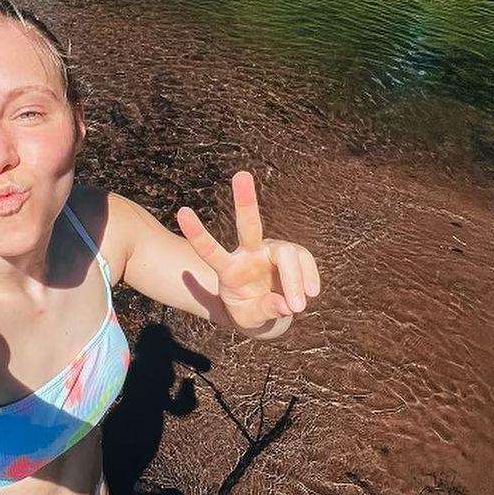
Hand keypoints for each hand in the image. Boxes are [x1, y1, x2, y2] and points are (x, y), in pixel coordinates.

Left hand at [176, 171, 319, 334]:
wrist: (269, 310)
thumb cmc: (249, 311)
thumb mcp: (249, 320)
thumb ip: (263, 311)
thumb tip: (285, 304)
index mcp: (229, 269)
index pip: (211, 251)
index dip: (198, 233)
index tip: (182, 212)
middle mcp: (249, 252)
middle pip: (249, 224)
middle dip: (245, 200)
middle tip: (241, 175)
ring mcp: (271, 251)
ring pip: (287, 254)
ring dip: (295, 280)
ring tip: (299, 307)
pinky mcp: (293, 255)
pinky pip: (305, 262)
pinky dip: (309, 279)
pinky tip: (311, 293)